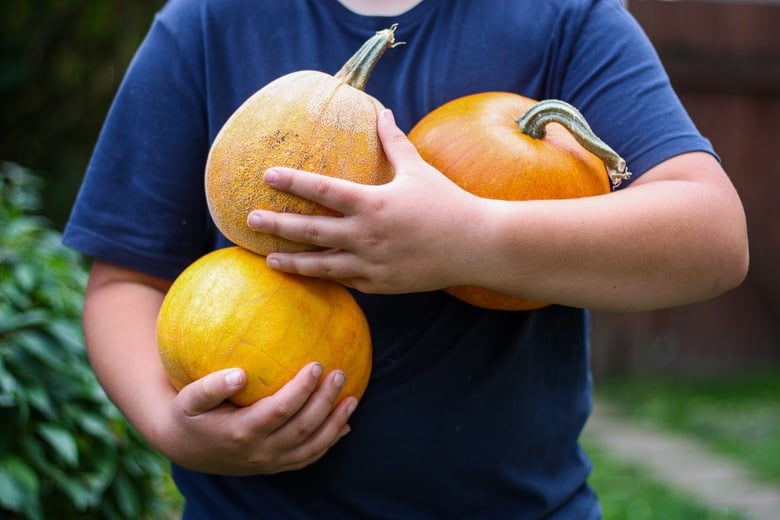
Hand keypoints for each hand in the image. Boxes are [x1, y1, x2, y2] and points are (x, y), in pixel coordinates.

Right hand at [161, 362, 356, 474]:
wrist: (187, 449)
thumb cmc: (189, 415)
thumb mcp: (189, 400)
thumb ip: (210, 387)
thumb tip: (239, 374)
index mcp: (240, 432)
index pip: (280, 411)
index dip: (301, 389)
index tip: (316, 365)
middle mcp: (259, 451)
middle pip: (302, 428)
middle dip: (325, 401)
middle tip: (339, 373)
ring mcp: (270, 462)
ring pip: (311, 447)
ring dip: (335, 423)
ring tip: (352, 398)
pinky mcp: (276, 465)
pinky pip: (308, 457)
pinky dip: (329, 442)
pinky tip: (345, 423)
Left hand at [247, 109, 488, 293]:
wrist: (476, 245)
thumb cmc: (447, 203)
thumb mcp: (418, 170)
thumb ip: (393, 142)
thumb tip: (381, 112)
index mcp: (373, 204)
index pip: (322, 191)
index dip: (292, 182)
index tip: (267, 176)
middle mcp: (366, 236)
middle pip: (311, 231)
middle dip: (277, 225)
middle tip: (251, 220)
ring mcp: (372, 264)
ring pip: (322, 266)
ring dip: (293, 262)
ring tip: (269, 259)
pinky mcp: (382, 285)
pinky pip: (347, 281)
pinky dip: (329, 276)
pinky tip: (313, 273)